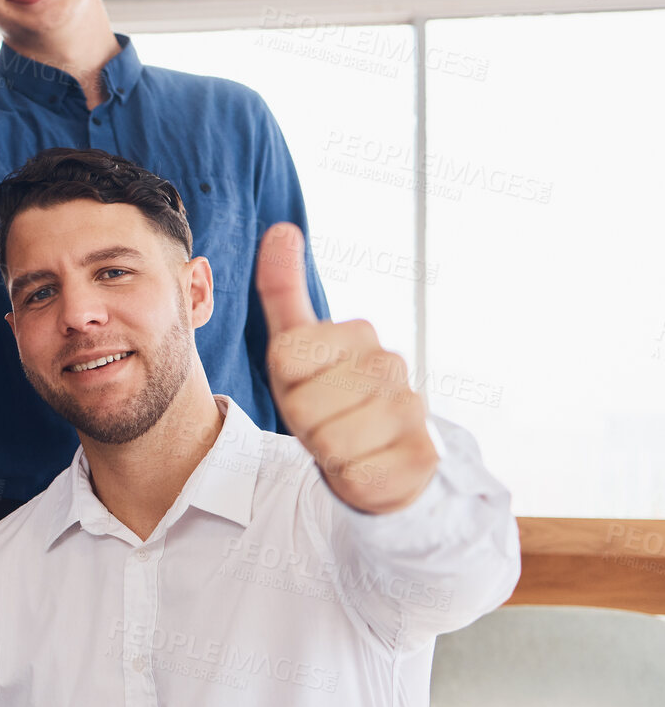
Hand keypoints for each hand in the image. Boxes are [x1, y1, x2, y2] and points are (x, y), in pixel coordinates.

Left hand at [257, 223, 436, 513]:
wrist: (376, 457)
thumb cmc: (328, 398)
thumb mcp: (295, 346)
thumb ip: (283, 290)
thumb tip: (282, 228)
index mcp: (356, 334)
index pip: (285, 357)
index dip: (283, 383)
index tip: (303, 385)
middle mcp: (392, 364)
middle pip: (303, 405)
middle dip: (303, 421)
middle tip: (324, 420)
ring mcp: (413, 409)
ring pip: (330, 442)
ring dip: (326, 452)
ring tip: (344, 442)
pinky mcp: (424, 456)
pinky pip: (357, 474)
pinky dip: (350, 478)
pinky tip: (367, 465)